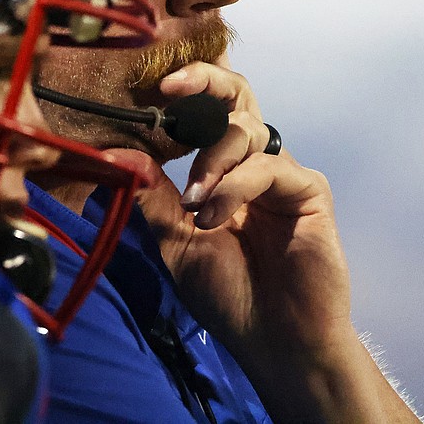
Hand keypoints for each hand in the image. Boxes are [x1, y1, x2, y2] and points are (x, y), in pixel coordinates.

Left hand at [137, 60, 418, 422]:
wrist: (275, 342)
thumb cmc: (229, 295)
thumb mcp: (176, 242)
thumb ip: (152, 196)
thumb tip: (113, 154)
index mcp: (225, 171)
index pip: (209, 112)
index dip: (187, 89)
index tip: (153, 84)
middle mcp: (255, 164)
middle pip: (238, 97)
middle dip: (206, 80)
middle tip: (170, 86)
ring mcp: (284, 174)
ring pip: (248, 129)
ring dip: (212, 158)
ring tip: (195, 202)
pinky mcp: (309, 191)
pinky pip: (268, 167)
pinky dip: (236, 187)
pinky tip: (216, 217)